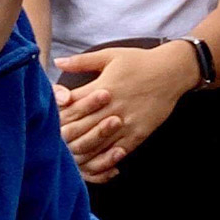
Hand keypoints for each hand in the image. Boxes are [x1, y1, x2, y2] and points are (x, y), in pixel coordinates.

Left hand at [52, 43, 198, 182]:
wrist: (171, 72)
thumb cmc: (139, 61)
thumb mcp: (110, 55)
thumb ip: (82, 61)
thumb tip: (57, 61)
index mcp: (102, 87)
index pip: (72, 105)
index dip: (58, 113)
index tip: (48, 118)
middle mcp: (112, 107)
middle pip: (81, 127)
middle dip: (65, 135)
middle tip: (51, 142)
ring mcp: (126, 123)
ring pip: (98, 143)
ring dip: (81, 151)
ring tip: (67, 156)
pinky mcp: (138, 134)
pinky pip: (118, 152)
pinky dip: (104, 159)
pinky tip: (93, 163)